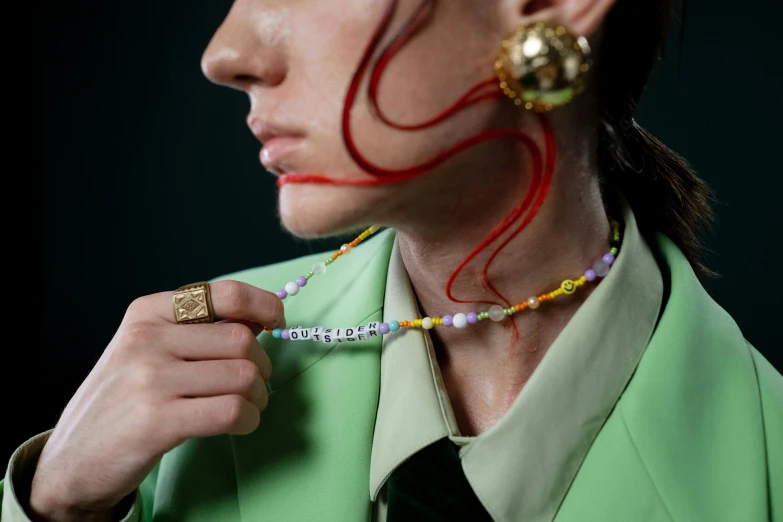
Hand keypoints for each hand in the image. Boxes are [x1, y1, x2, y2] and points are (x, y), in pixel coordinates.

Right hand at [28, 281, 284, 521]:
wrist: (72, 459)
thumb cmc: (124, 400)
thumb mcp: (147, 348)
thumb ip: (198, 329)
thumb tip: (262, 316)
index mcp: (148, 312)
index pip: (226, 294)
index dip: (264, 306)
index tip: (275, 324)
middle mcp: (147, 338)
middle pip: (242, 339)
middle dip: (262, 365)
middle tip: (255, 384)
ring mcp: (150, 379)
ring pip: (244, 376)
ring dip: (258, 396)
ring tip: (246, 406)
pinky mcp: (157, 421)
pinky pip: (232, 411)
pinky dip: (248, 419)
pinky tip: (239, 423)